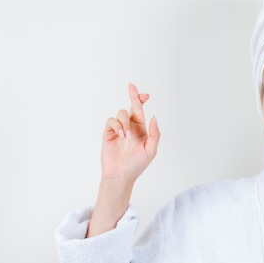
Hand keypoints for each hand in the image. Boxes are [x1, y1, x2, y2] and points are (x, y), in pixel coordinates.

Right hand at [87, 83, 159, 237]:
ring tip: (127, 136)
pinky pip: (112, 121)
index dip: (141, 100)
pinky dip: (117, 125)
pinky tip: (122, 134)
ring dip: (126, 121)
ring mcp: (119, 129)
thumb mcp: (150, 151)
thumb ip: (155, 134)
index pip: (141, 112)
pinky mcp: (108, 133)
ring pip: (122, 113)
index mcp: (142, 130)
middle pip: (132, 107)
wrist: (121, 176)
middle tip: (131, 86)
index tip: (145, 94)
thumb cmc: (137, 165)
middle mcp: (130, 127)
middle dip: (133, 95)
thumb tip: (154, 117)